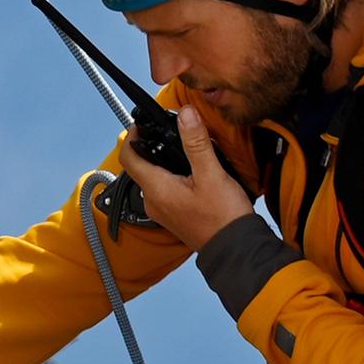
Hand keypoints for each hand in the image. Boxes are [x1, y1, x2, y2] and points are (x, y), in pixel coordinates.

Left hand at [121, 106, 253, 250]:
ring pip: (155, 178)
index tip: (143, 125)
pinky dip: (173, 177)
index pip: (128, 157)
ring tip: (186, 150)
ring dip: (165, 162)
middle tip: (171, 133)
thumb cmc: (223, 217)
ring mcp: (163, 211)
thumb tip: (185, 114)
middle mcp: (154, 201)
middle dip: (153, 147)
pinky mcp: (174, 216)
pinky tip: (193, 172)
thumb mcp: (211, 173)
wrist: (235, 249)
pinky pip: (166, 190)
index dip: (132, 136)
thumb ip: (196, 142)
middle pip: (142, 166)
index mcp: (156, 189)